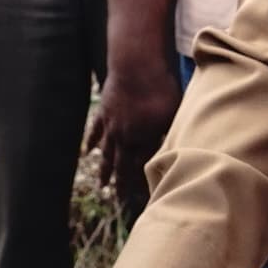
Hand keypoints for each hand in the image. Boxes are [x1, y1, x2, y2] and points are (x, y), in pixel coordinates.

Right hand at [83, 46, 180, 198]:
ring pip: (106, 154)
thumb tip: (180, 150)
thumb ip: (173, 133)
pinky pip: (95, 131)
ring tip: (102, 186)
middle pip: (123, 166)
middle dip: (122, 185)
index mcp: (144, 139)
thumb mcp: (174, 113)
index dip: (144, 183)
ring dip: (105, 170)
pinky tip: (86, 152)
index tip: (146, 198)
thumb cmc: (161, 87)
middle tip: (120, 201)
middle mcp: (125, 137)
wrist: (136, 65)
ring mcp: (111, 125)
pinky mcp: (103, 111)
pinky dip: (91, 142)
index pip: (143, 167)